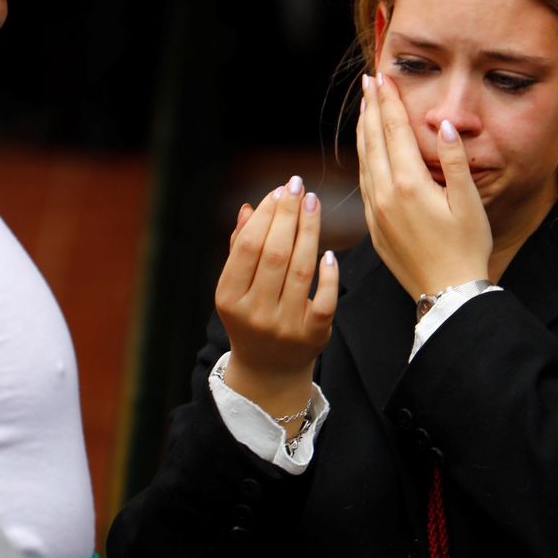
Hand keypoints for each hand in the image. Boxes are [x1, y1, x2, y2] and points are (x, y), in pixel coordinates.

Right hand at [215, 176, 338, 417]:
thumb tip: (247, 207)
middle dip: (288, 215)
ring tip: (313, 203)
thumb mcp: (236, 288)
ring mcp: (284, 326)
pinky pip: (324, 300)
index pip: (248, 248)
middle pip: (275, 254)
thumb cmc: (251, 316)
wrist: (269, 371)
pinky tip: (328, 251)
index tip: (279, 191)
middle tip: (298, 186)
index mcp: (229, 298)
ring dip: (309, 231)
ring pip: (301, 270)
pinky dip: (328, 274)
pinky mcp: (312, 336)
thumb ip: (241, 248)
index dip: (264, 215)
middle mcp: (254, 313)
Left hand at [356, 72, 491, 300]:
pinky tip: (365, 152)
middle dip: (371, 108)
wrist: (448, 294)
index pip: (394, 131)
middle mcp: (385, 194)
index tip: (382, 78)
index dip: (388, 101)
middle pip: (373, 140)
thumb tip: (443, 124)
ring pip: (363, 161)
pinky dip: (362, 160)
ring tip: (364, 108)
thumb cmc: (466, 248)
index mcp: (409, 184)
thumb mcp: (468, 202)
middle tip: (368, 83)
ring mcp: (375, 212)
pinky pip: (363, 184)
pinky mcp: (374, 227)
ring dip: (363, 131)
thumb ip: (454, 160)